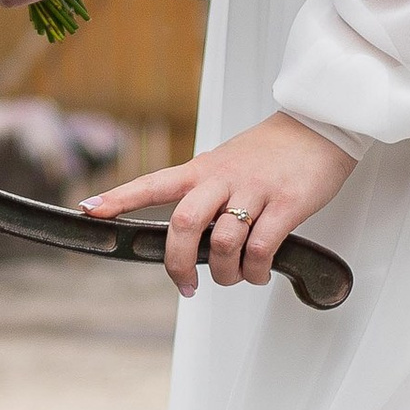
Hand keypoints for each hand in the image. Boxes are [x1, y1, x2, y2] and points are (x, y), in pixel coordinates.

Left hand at [83, 112, 355, 296]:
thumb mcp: (227, 163)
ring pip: (222, 242)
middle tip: (185, 286)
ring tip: (234, 277)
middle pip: (183, 223)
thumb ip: (205, 194)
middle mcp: (222, 178)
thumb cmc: (272, 150)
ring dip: (224, 273)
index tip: (89, 209)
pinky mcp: (286, 204)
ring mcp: (254, 190)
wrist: (320, 124)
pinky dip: (256, 271)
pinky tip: (258, 273)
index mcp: (202, 169)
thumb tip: (190, 237)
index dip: (119, 198)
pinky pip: (261, 248)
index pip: (152, 182)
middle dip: (177, 263)